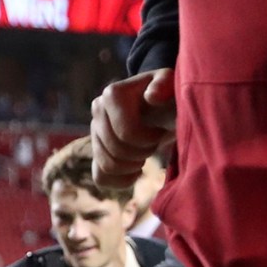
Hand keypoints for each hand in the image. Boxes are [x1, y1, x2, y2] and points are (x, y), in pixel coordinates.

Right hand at [91, 67, 174, 188]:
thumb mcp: (172, 86)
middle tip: (155, 143)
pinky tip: (137, 171)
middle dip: (141, 153)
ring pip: (106, 166)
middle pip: (115, 151)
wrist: (163, 106)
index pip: (125, 133)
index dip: (149, 140)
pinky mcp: (96, 149)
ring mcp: (94, 130)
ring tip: (146, 153)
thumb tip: (151, 96)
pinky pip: (100, 177)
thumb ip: (164, 85)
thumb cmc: (170, 96)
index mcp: (112, 94)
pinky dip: (120, 180)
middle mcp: (97, 109)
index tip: (161, 131)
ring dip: (132, 166)